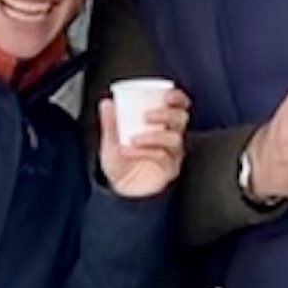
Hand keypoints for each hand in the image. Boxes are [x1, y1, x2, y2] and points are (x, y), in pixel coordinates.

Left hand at [98, 85, 188, 199]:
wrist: (121, 191)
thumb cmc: (122, 165)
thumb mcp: (111, 141)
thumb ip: (110, 123)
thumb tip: (107, 103)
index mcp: (162, 126)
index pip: (178, 107)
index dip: (177, 98)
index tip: (167, 95)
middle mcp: (171, 138)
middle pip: (180, 120)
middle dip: (166, 114)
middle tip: (146, 116)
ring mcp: (172, 155)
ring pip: (174, 139)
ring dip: (153, 135)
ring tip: (134, 138)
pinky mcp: (169, 171)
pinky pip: (162, 157)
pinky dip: (144, 151)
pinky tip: (128, 150)